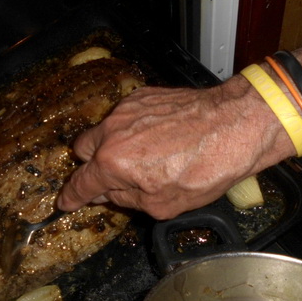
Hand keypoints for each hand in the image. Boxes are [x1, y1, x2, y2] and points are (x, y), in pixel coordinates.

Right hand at [56, 77, 293, 219]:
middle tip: (113, 175)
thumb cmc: (205, 168)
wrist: (234, 125)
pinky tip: (159, 136)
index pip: (80, 184)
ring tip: (145, 154)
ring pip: (104, 129)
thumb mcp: (163, 205)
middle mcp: (112, 133)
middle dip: (91, 164)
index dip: (71, 197)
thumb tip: (111, 193)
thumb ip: (127, 200)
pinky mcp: (143, 95)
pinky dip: (133, 127)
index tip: (66, 202)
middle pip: (82, 150)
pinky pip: (126, 115)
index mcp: (113, 165)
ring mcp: (126, 110)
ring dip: (113, 144)